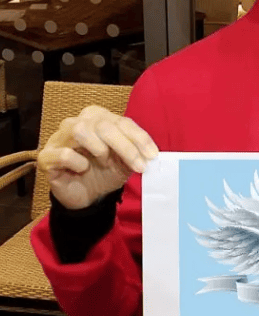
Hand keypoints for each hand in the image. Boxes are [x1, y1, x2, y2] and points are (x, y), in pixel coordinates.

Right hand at [37, 105, 158, 210]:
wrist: (85, 197)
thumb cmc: (105, 173)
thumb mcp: (125, 163)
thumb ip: (136, 154)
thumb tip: (151, 154)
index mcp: (99, 118)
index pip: (122, 121)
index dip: (140, 138)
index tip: (152, 156)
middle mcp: (78, 122)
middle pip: (104, 125)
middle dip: (125, 146)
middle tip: (139, 166)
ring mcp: (59, 137)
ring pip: (80, 130)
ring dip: (99, 149)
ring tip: (105, 163)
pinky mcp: (47, 156)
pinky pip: (64, 154)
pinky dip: (78, 163)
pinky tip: (82, 169)